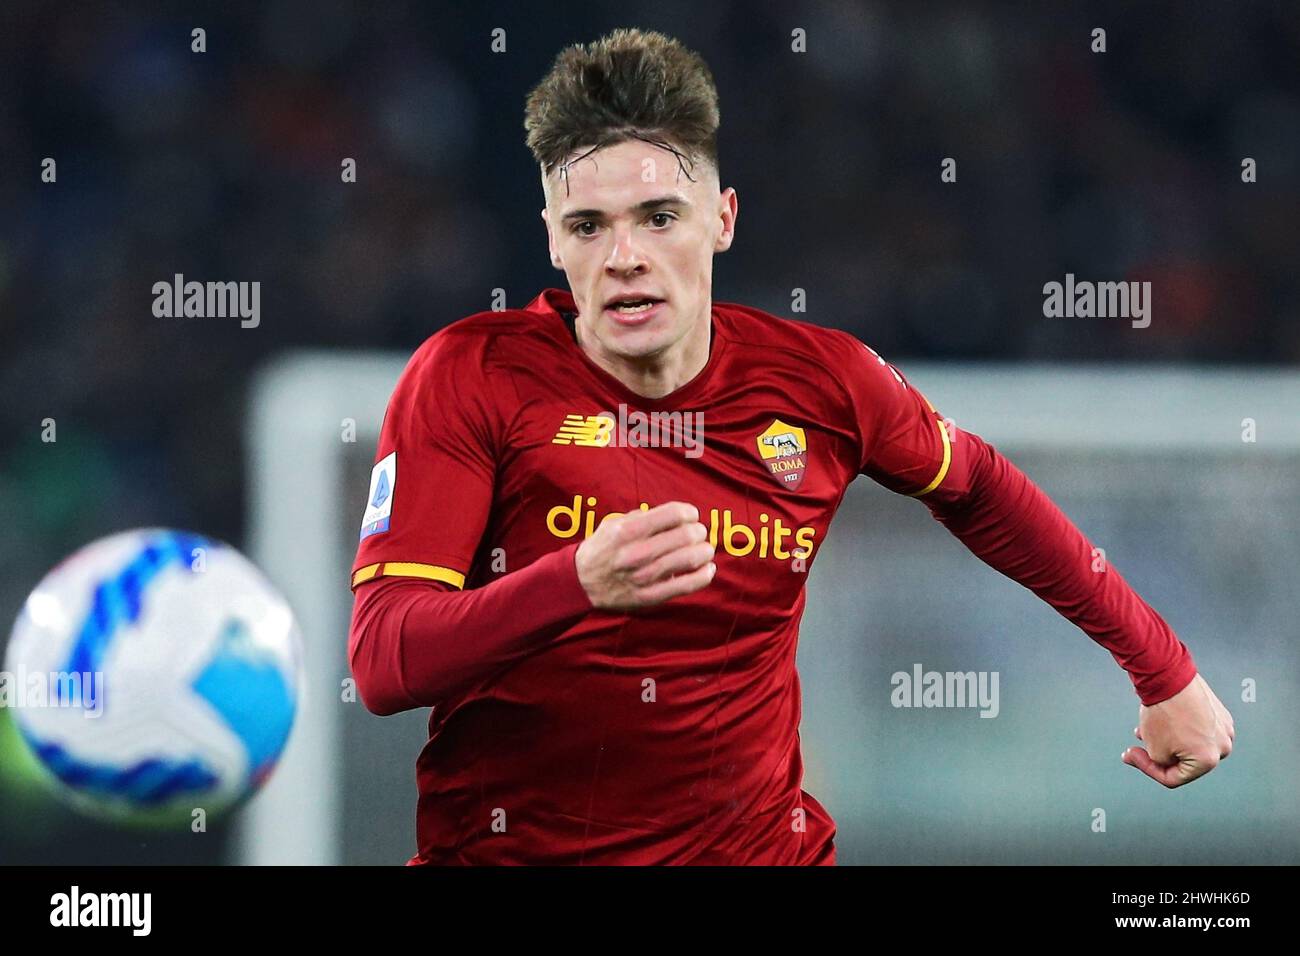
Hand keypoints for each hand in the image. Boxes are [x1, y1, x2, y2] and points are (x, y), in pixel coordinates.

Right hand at [575, 501, 715, 609]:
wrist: (581, 582)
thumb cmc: (603, 548)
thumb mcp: (614, 524)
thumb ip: (644, 516)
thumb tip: (677, 515)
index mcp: (628, 531)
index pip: (673, 514)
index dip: (689, 512)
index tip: (691, 516)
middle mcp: (636, 553)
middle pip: (685, 536)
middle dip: (699, 531)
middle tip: (698, 533)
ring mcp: (644, 577)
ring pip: (689, 559)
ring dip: (705, 551)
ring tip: (705, 549)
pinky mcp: (650, 597)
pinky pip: (686, 585)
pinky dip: (703, 576)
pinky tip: (708, 569)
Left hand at [1121, 673, 1233, 787]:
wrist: (1169, 677)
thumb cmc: (1164, 713)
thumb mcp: (1155, 750)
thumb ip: (1161, 764)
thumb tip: (1164, 760)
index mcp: (1209, 760)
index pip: (1174, 778)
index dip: (1148, 769)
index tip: (1132, 754)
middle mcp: (1222, 746)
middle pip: (1184, 760)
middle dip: (1157, 753)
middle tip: (1137, 746)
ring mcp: (1223, 728)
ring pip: (1190, 742)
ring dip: (1166, 740)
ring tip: (1144, 730)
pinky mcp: (1219, 713)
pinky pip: (1197, 727)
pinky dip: (1178, 727)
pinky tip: (1159, 718)